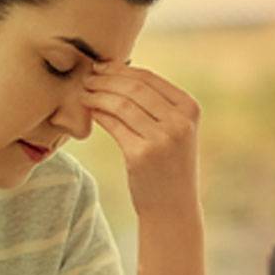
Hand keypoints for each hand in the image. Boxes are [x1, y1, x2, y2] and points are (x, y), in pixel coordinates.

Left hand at [80, 63, 201, 219]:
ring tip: (83, 92)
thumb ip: (157, 104)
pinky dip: (98, 113)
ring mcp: (162, 138)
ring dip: (97, 95)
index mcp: (190, 108)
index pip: (150, 78)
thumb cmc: (169, 165)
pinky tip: (89, 110)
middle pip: (134, 88)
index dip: (120, 69)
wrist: (172, 207)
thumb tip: (118, 73)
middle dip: (105, 79)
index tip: (100, 66)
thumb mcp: (175, 130)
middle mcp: (179, 121)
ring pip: (121, 104)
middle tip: (86, 77)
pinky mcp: (141, 155)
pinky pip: (113, 125)